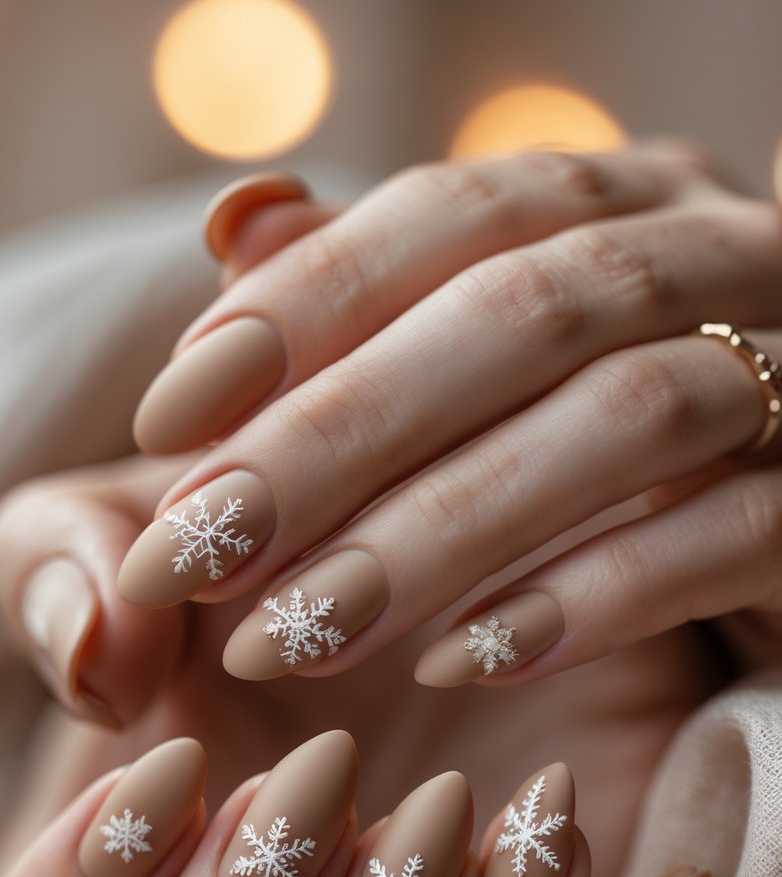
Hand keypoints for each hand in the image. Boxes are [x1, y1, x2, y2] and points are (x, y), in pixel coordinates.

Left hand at [0, 149, 735, 876]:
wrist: (774, 554)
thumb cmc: (600, 457)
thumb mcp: (474, 365)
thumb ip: (371, 297)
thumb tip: (236, 226)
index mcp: (617, 203)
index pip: (449, 212)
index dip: (302, 305)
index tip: (167, 420)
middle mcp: (717, 255)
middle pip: (526, 309)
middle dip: (342, 432)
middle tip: (200, 546)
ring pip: (630, 418)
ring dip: (442, 529)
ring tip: (298, 629)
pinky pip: (727, 537)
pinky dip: (588, 596)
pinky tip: (459, 661)